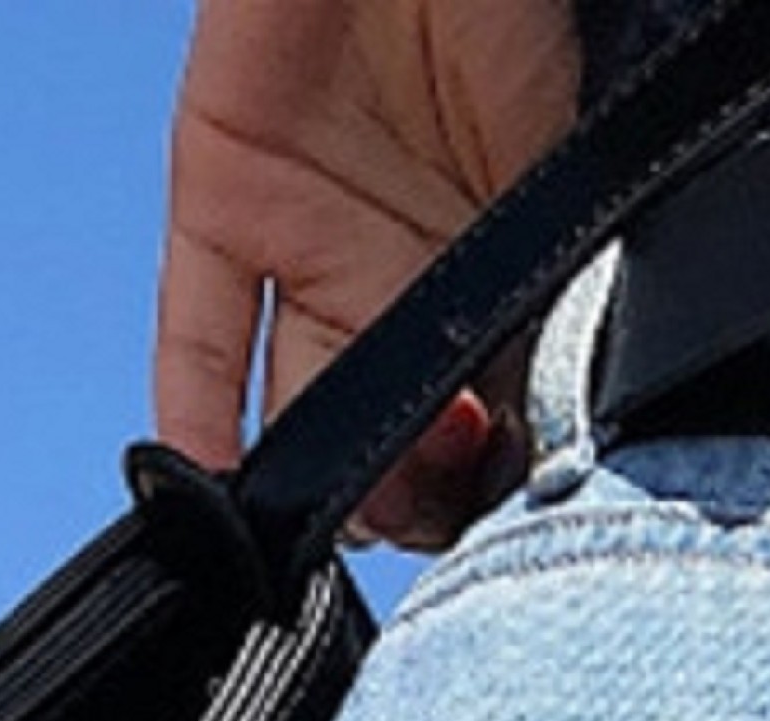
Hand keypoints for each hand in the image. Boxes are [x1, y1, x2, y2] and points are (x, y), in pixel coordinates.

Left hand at [154, 0, 584, 549]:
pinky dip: (200, 422)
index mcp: (486, 267)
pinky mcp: (223, 190)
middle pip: (391, 443)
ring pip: (302, 412)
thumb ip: (559, 295)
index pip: (483, 421)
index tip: (515, 490)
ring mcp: (305, 238)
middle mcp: (389, 267)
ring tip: (371, 501)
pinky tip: (217, 497)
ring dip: (335, 481)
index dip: (495, 474)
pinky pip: (200, 332)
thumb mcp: (569, 169)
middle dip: (421, 496)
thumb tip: (560, 419)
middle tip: (446, 494)